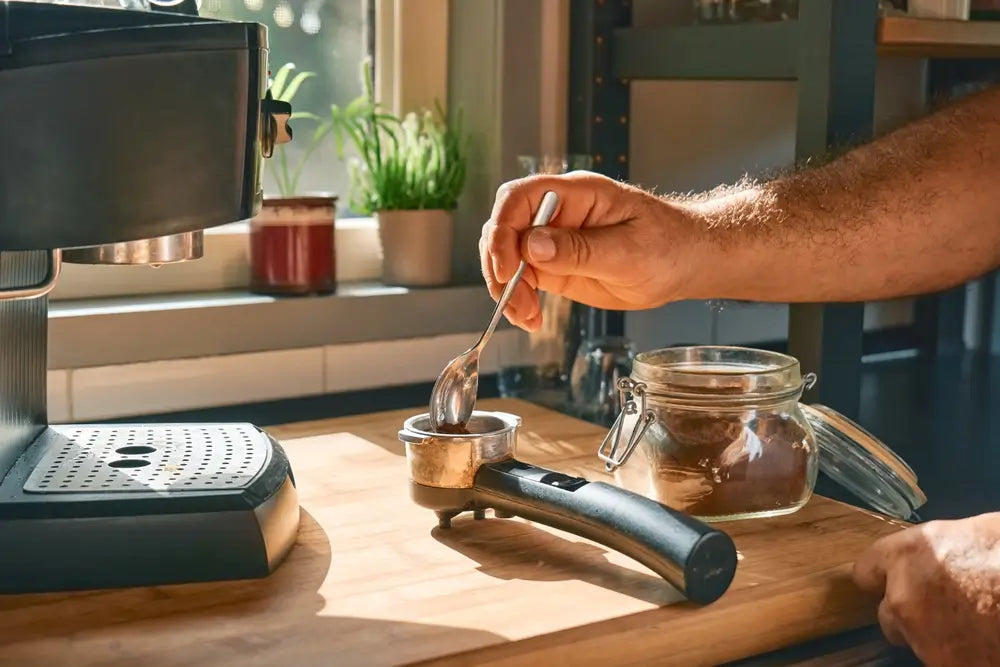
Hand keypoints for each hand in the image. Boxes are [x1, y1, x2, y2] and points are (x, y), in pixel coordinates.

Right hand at [479, 171, 697, 330]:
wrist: (686, 263)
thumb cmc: (668, 246)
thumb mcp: (628, 251)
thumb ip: (579, 249)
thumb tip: (533, 245)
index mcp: (576, 194)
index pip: (519, 198)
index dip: (503, 229)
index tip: (508, 266)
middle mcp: (558, 214)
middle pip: (504, 227)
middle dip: (500, 265)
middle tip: (516, 299)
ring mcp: (553, 240)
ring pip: (507, 256)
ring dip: (507, 288)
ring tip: (526, 315)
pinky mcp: (555, 266)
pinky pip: (522, 279)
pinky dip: (518, 300)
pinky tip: (530, 318)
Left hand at [853, 513, 999, 665]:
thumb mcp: (969, 533)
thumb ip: (938, 551)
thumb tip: (938, 559)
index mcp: (906, 555)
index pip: (867, 570)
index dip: (883, 578)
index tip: (890, 582)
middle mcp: (902, 596)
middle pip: (887, 612)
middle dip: (909, 613)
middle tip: (945, 610)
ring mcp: (920, 636)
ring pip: (914, 641)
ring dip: (936, 636)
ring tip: (973, 626)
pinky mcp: (943, 665)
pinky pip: (940, 661)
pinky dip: (959, 656)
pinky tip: (983, 643)